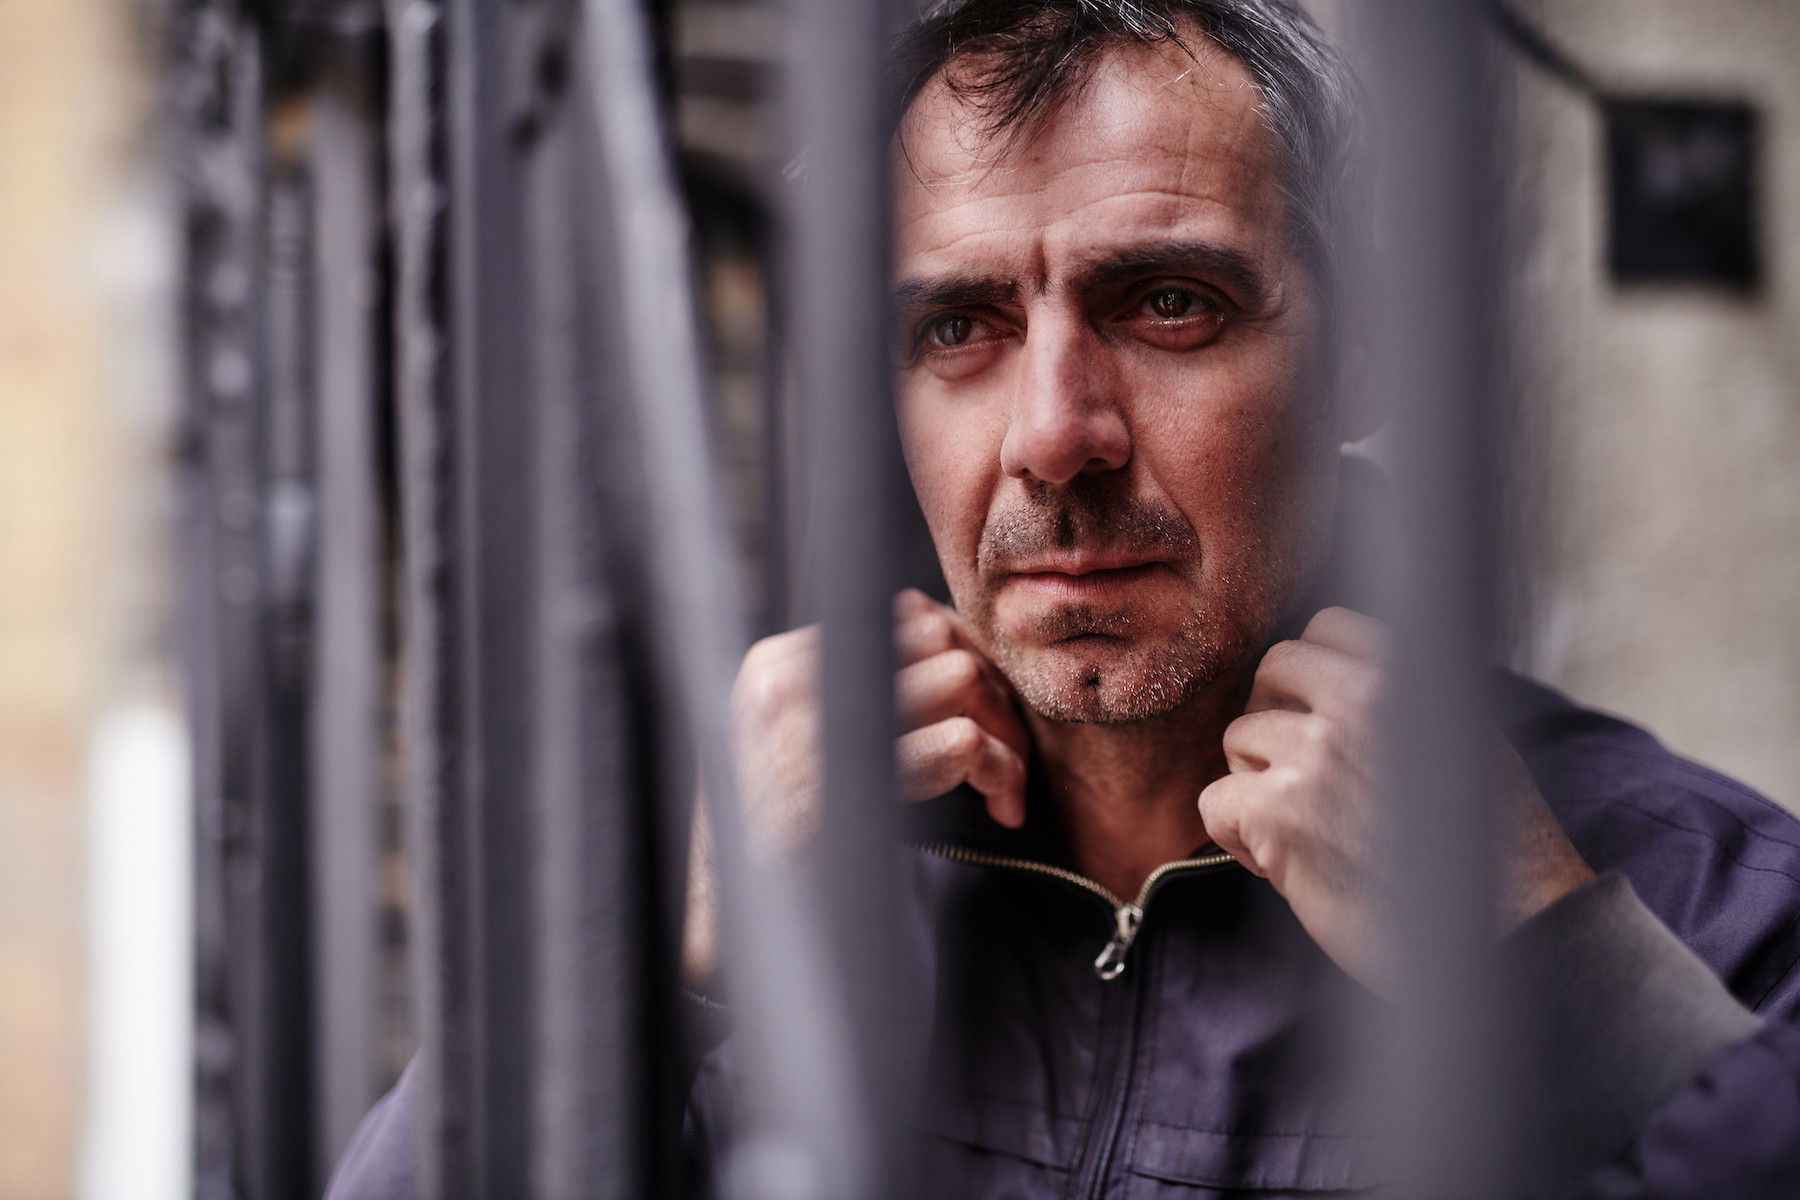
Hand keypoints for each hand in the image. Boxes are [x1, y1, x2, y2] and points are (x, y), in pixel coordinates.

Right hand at [684, 589, 1030, 983]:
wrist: (731, 944)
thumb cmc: (780, 854)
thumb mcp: (805, 753)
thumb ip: (859, 699)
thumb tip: (946, 646)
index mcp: (773, 666)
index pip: (900, 616)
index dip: (961, 658)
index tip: (983, 714)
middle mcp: (787, 683)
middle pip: (937, 639)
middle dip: (993, 695)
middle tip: (1007, 759)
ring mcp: (811, 732)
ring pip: (959, 678)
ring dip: (1006, 737)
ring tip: (1004, 791)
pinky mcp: (845, 788)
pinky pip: (960, 742)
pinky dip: (1001, 775)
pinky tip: (1001, 815)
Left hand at [1197, 606, 1593, 992]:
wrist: (1513, 933)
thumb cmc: (1492, 851)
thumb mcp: (1467, 740)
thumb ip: (1405, 700)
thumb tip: (1336, 680)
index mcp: (1415, 674)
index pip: (1327, 626)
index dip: (1311, 677)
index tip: (1320, 721)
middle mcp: (1364, 699)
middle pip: (1271, 670)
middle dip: (1274, 718)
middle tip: (1301, 778)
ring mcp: (1318, 752)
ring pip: (1237, 738)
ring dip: (1257, 785)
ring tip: (1306, 832)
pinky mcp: (1282, 812)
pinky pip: (1215, 801)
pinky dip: (1238, 839)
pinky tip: (1285, 867)